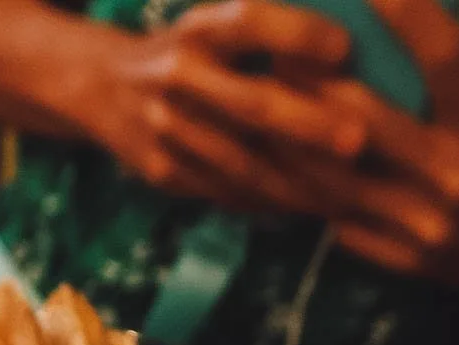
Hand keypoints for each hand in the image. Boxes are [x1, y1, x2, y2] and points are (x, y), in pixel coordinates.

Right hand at [67, 0, 369, 206]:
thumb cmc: (185, 48)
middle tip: (358, 141)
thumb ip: (265, 33)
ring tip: (346, 192)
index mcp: (197, 29)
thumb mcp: (212, 23)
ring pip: (241, 165)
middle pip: (250, 104)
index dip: (295, 35)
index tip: (344, 48)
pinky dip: (268, 203)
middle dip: (307, 125)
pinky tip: (307, 208)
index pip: (248, 22)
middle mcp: (177, 76)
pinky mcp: (162, 172)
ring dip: (297, 182)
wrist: (100, 86)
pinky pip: (224, 193)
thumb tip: (345, 53)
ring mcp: (166, 130)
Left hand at [305, 0, 458, 285]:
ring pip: (340, 180)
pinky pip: (345, 224)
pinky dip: (313, 196)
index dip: (402, 12)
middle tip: (280, 52)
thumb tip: (450, 2)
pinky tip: (285, 169)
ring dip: (295, 144)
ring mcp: (433, 223)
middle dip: (315, 82)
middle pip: (367, 119)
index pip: (441, 53)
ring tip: (268, 111)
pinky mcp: (413, 260)